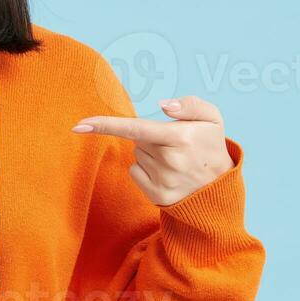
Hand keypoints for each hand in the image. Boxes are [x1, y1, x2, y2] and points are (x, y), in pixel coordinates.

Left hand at [71, 96, 233, 206]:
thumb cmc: (211, 147)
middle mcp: (170, 161)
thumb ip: (190, 104)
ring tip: (176, 161)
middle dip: (152, 137)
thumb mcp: (212, 118)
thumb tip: (162, 105)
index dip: (106, 125)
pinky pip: (135, 172)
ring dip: (151, 154)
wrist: (220, 189)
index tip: (79, 125)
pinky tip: (167, 174)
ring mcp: (162, 181)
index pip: (136, 128)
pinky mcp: (156, 196)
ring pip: (137, 155)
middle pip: (137, 139)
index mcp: (181, 138)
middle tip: (177, 145)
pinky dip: (146, 170)